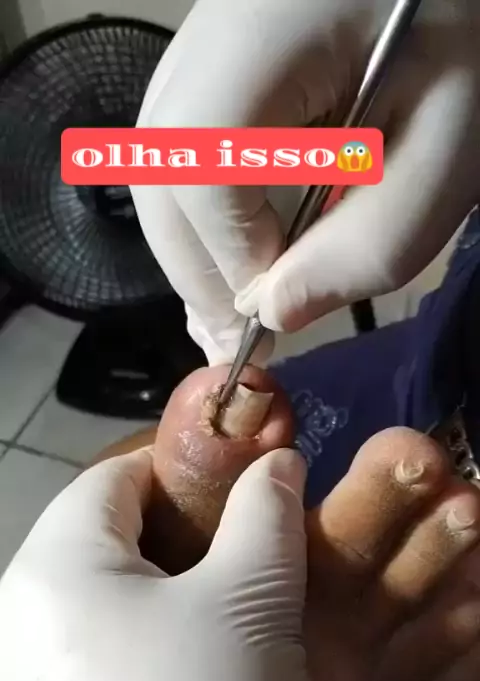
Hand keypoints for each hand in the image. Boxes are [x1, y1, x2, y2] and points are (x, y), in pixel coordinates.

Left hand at [0, 448, 338, 680]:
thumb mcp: (257, 600)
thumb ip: (265, 512)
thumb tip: (276, 462)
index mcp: (45, 577)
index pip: (109, 483)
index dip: (178, 477)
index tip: (232, 500)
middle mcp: (3, 635)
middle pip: (88, 550)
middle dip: (161, 546)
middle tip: (227, 574)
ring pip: (79, 617)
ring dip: (139, 607)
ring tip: (202, 639)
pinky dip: (116, 668)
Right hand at [131, 0, 479, 363]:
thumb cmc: (462, 55)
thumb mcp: (441, 164)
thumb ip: (361, 252)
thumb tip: (270, 314)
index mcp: (267, 39)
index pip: (209, 167)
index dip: (232, 254)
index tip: (273, 310)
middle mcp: (208, 34)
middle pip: (165, 176)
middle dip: (198, 272)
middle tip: (235, 338)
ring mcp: (197, 41)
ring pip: (161, 168)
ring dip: (194, 250)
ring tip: (234, 303)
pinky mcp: (206, 59)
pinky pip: (180, 150)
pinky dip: (201, 215)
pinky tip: (236, 249)